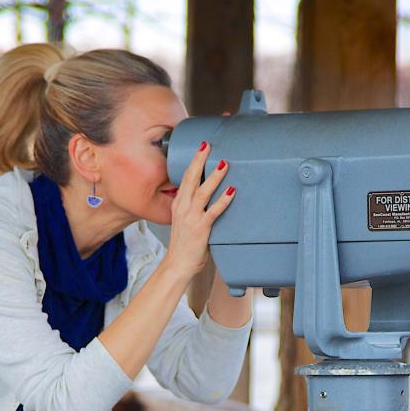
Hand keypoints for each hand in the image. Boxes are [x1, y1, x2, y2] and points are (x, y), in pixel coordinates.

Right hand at [162, 141, 234, 278]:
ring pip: (202, 192)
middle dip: (199, 160)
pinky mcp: (200, 229)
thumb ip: (195, 208)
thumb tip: (211, 197)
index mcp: (179, 204)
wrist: (177, 264)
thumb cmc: (184, 245)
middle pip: (191, 179)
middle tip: (208, 145)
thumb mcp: (186, 221)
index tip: (202, 147)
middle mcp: (183, 208)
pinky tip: (232, 192)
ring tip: (224, 164)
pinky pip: (213, 212)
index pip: (186, 178)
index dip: (194, 162)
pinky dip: (223, 200)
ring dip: (214, 177)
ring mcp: (191, 218)